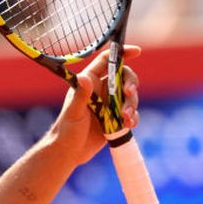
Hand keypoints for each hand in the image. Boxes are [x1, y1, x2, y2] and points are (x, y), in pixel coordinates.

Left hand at [51, 45, 141, 164]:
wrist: (70, 152)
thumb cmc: (66, 130)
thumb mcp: (74, 112)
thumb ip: (81, 95)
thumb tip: (85, 78)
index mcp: (89, 82)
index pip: (106, 61)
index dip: (121, 53)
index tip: (136, 51)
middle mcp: (101, 90)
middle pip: (124, 76)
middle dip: (131, 83)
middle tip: (130, 92)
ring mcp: (110, 104)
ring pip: (130, 96)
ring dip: (132, 105)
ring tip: (125, 118)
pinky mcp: (117, 118)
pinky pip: (132, 113)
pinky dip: (133, 117)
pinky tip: (128, 124)